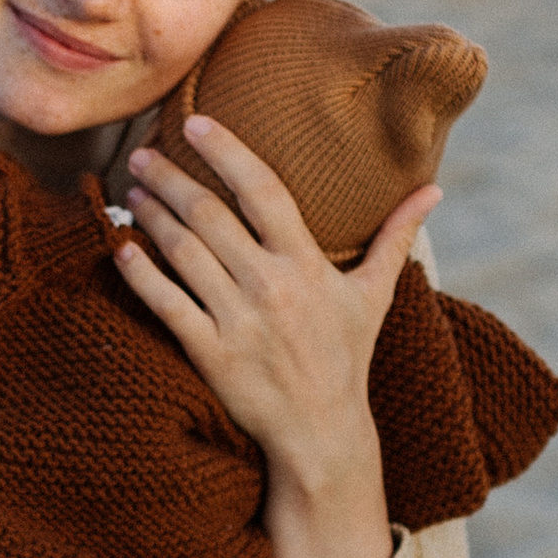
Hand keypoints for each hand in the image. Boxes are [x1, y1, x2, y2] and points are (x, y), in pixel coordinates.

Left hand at [117, 116, 437, 557]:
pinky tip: (122, 248)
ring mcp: (239, 321)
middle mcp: (271, 286)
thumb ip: (397, 235)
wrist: (323, 434)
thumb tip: (434, 190)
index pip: (262, 190)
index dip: (226, 151)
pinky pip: (167, 304)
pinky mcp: (211, 354)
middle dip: (170, 179)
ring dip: (151, 217)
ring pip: (183, 253)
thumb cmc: (346, 358)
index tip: (194, 122)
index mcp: (307, 264)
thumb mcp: (375, 295)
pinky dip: (141, 273)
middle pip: (210, 215)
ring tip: (133, 193)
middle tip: (142, 156)